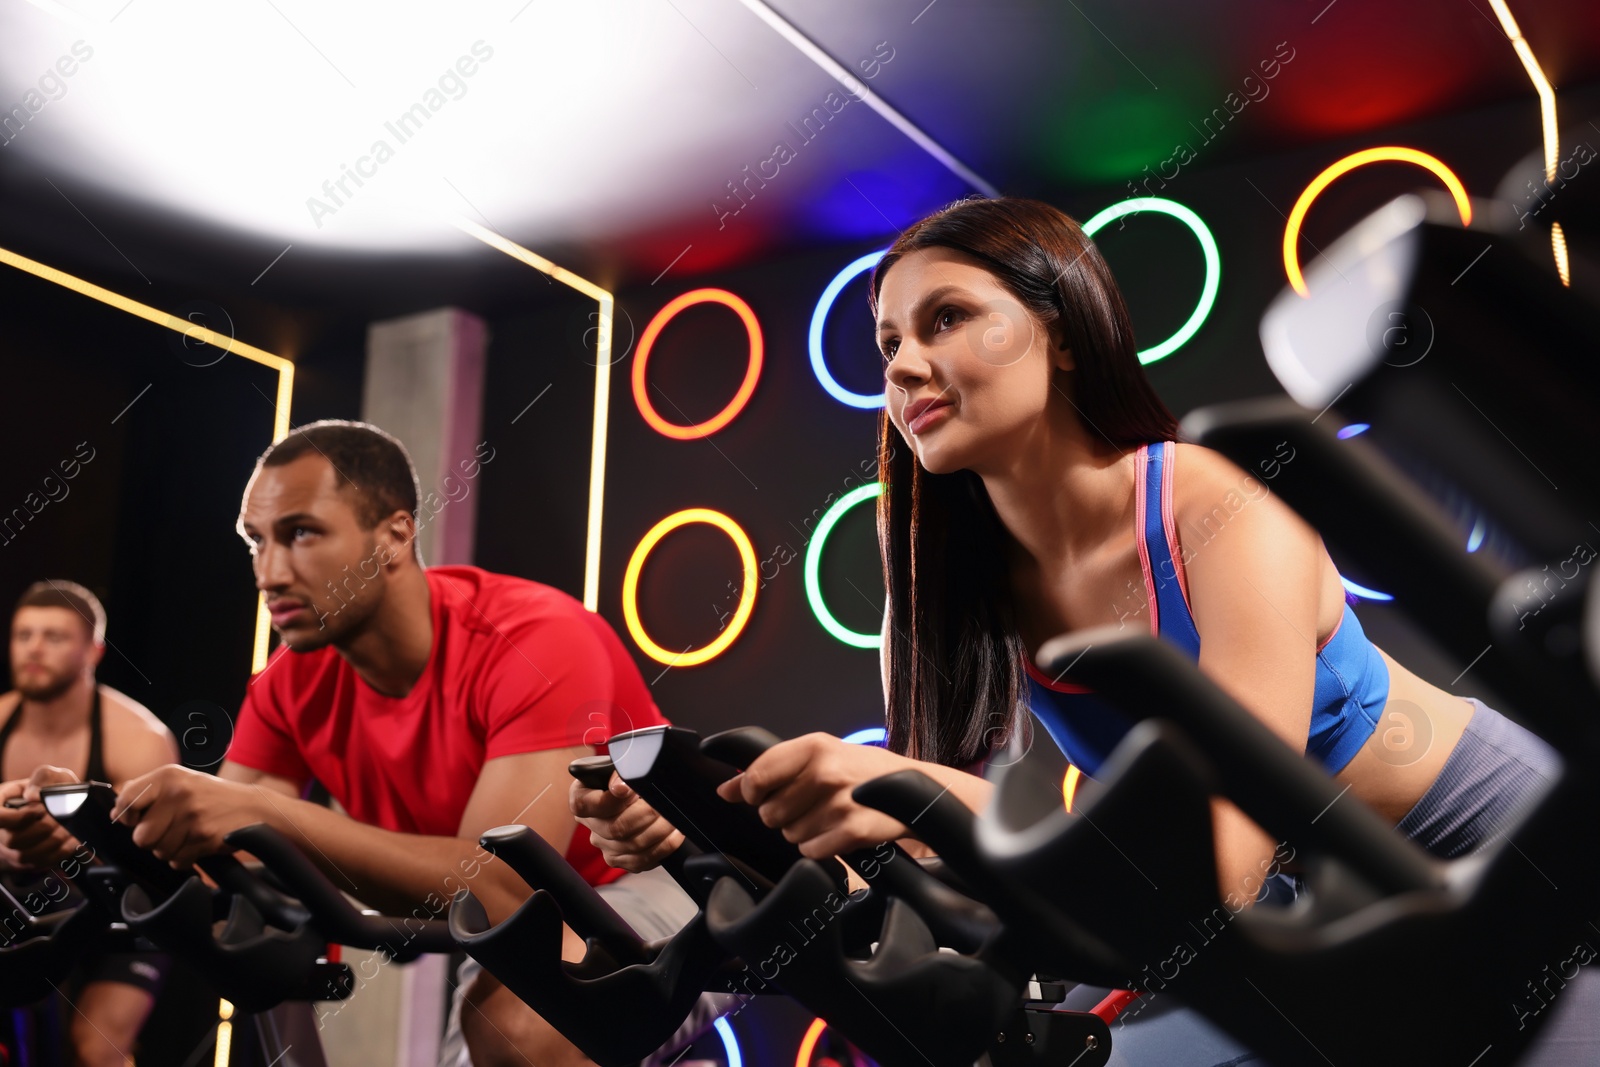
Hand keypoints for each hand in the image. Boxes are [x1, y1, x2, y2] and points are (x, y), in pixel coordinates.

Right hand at [0, 767, 84, 869]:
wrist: (61, 806)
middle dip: (42, 829)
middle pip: (12, 840)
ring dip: (52, 842)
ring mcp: (9, 849)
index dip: (18, 818)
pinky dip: (58, 853)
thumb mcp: (49, 775)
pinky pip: (37, 864)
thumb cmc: (50, 789)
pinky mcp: (25, 862)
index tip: (41, 809)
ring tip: (68, 829)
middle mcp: (0, 831)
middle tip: (60, 819)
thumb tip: (32, 796)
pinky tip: (72, 841)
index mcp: (0, 806)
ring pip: (24, 856)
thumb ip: (42, 778)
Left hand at [111, 765, 272, 867]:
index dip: (127, 818)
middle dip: (154, 840)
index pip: (126, 801)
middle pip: (140, 836)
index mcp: (168, 775)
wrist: (256, 808)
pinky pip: (177, 860)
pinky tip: (198, 843)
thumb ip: (148, 793)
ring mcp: (191, 814)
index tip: (138, 820)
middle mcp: (178, 792)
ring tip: (188, 835)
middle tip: (172, 830)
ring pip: (159, 851)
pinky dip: (186, 858)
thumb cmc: (214, 798)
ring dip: (171, 850)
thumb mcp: (183, 782)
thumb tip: (117, 813)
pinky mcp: (203, 835)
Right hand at [570, 773, 682, 872]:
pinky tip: (675, 832)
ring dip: (659, 830)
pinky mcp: (621, 859)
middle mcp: (591, 823)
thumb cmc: (631, 774)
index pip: (583, 805)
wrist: (643, 790)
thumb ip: (622, 768)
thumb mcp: (624, 763)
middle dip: (645, 815)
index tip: (629, 789)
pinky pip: (643, 860)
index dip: (608, 800)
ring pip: (632, 846)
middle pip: (615, 828)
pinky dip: (664, 846)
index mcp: (582, 797)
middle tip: (662, 803)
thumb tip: (624, 783)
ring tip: (673, 816)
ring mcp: (605, 844)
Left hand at [714, 733, 911, 857]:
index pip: (757, 776)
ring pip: (790, 835)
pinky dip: (821, 847)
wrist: (918, 789)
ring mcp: (839, 802)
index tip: (760, 795)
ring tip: (830, 815)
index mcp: (814, 747)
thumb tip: (726, 790)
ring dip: (805, 831)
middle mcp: (825, 772)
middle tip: (810, 804)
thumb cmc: (863, 771)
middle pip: (769, 813)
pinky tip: (839, 830)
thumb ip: (771, 771)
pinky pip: (811, 851)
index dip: (752, 793)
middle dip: (784, 815)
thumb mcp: (820, 757)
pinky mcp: (852, 830)